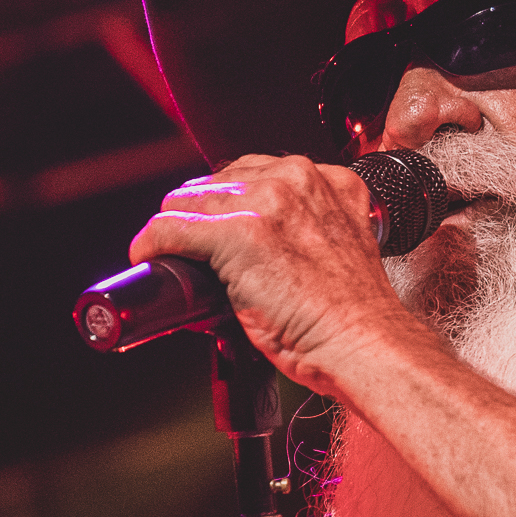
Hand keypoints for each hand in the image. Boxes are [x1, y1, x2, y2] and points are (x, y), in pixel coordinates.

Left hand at [128, 154, 425, 394]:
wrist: (366, 344)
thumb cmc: (358, 316)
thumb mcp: (345, 249)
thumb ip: (314, 229)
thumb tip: (266, 244)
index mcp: (331, 181)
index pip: (256, 172)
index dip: (229, 201)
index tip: (218, 224)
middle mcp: (298, 181)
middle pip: (218, 179)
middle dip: (200, 212)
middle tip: (193, 247)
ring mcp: (265, 203)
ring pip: (189, 201)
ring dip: (173, 228)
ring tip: (168, 254)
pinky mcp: (236, 233)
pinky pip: (171, 229)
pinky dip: (153, 244)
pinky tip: (149, 257)